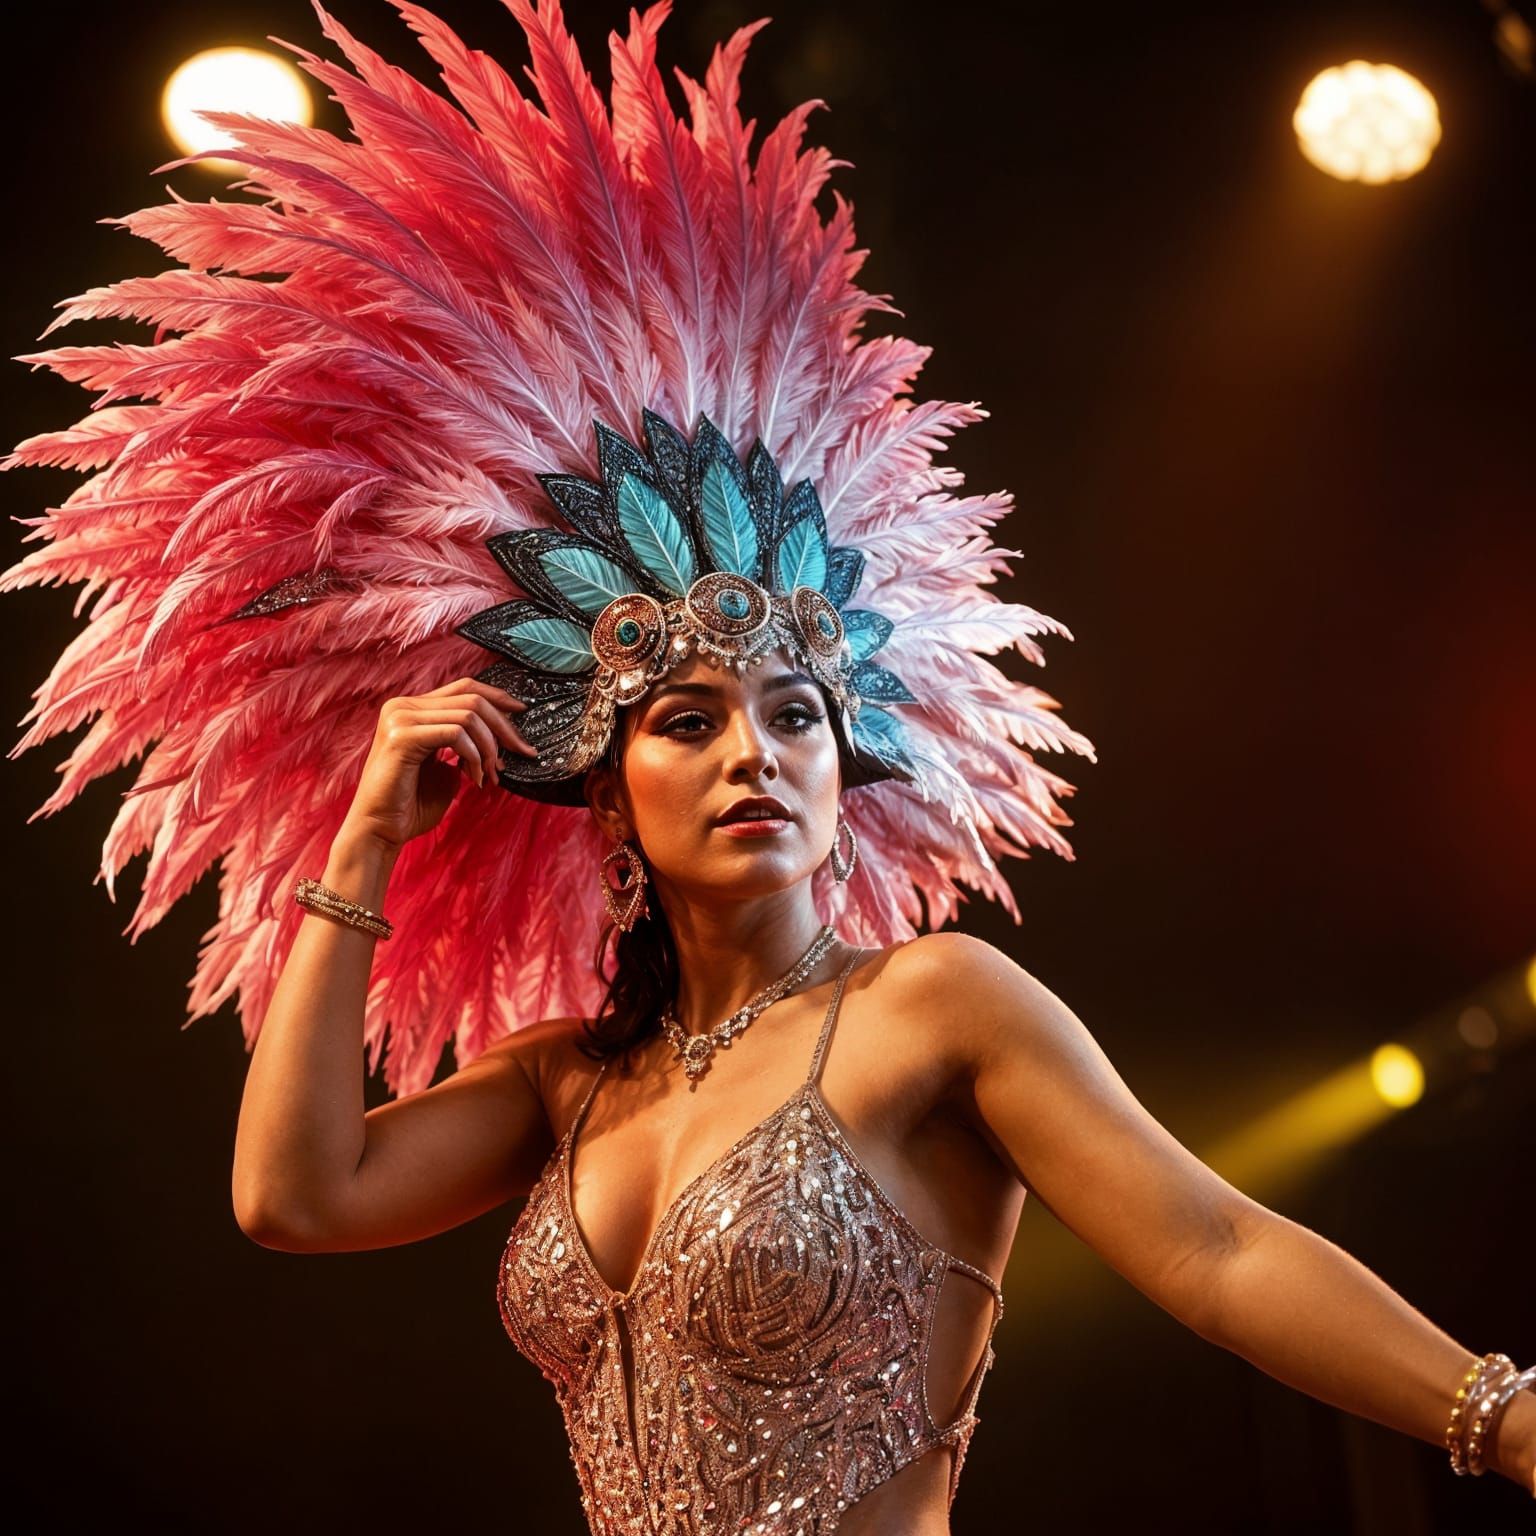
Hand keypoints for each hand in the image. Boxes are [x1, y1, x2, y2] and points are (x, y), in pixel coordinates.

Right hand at [337, 677, 536, 851]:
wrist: (380, 830)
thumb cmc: (412, 805)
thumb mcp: (446, 768)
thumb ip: (465, 746)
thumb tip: (500, 738)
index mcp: (412, 709)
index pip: (464, 688)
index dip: (497, 697)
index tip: (522, 712)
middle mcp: (403, 706)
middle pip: (472, 698)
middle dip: (503, 727)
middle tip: (522, 752)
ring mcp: (400, 718)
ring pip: (468, 716)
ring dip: (489, 748)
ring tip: (490, 775)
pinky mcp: (401, 736)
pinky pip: (456, 734)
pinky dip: (474, 756)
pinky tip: (474, 779)